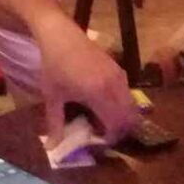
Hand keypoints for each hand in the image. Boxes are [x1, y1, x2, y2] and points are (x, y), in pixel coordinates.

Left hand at [35, 15, 136, 141]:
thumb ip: (55, 123)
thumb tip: (52, 148)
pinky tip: (103, 103)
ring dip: (122, 116)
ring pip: (131, 105)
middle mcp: (114, 85)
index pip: (116, 124)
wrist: (61, 35)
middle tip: (102, 133)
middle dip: (119, 129)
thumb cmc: (54, 66)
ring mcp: (119, 75)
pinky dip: (121, 103)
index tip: (97, 141)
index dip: (110, 138)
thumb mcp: (52, 96)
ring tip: (102, 119)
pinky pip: (127, 92)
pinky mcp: (118, 68)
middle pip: (129, 117)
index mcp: (98, 94)